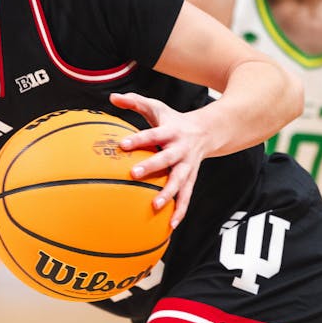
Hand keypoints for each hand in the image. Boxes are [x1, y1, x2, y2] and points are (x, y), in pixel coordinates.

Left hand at [110, 91, 206, 227]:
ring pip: (180, 181)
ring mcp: (188, 166)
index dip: (138, 139)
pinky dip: (180, 211)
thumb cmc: (174, 121)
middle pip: (166, 159)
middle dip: (151, 167)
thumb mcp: (157, 108)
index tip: (122, 145)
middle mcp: (181, 150)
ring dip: (169, 194)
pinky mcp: (192, 179)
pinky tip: (171, 226)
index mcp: (171, 132)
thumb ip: (135, 102)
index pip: (152, 134)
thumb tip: (112, 96)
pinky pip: (187, 197)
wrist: (209, 131)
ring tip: (155, 206)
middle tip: (134, 174)